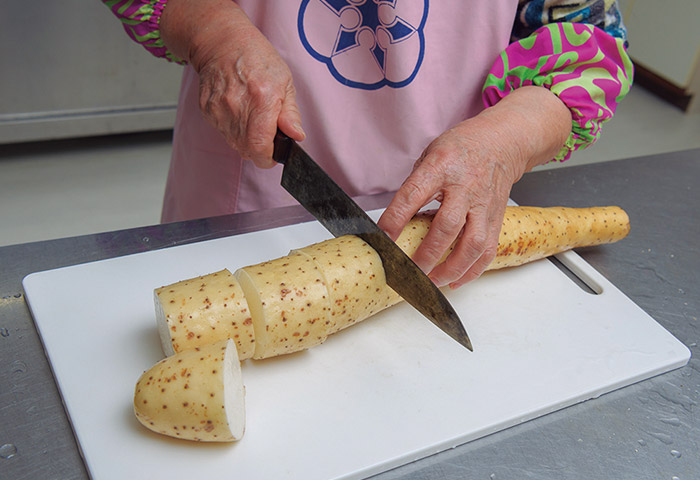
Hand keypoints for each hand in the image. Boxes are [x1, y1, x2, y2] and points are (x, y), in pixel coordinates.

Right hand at [160, 0, 304, 167]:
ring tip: (251, 116)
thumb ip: (290, 114)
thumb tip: (296, 136)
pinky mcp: (207, 111)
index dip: (268, 158)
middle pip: (247, 150)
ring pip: (234, 143)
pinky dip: (233, 128)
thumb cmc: (256, 58)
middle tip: (265, 133)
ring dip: (246, 139)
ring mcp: (219, 110)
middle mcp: (237, 107)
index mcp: (262, 100)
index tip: (273, 155)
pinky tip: (237, 109)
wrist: (222, 43)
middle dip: (259, 149)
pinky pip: (223, 132)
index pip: (260, 148)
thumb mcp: (285, 82)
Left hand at [377, 86, 570, 287]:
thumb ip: (414, 186)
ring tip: (432, 281)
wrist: (502, 142)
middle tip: (410, 270)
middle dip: (427, 254)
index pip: (412, 196)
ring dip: (452, 268)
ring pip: (472, 244)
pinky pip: (487, 250)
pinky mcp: (496, 218)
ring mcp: (483, 205)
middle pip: (447, 226)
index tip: (382, 239)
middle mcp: (464, 187)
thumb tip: (393, 220)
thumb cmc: (460, 149)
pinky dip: (472, 270)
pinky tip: (455, 280)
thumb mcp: (429, 154)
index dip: (395, 220)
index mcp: (440, 167)